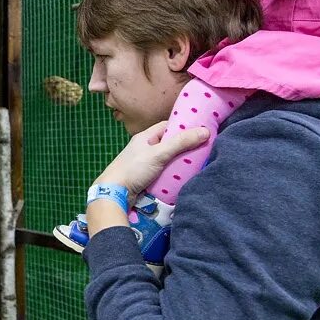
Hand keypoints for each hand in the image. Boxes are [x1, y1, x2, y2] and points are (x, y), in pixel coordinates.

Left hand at [93, 121, 209, 197]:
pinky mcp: (148, 178)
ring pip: (168, 159)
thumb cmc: (134, 169)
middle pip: (170, 144)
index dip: (183, 127)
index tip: (199, 130)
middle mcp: (146, 148)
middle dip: (184, 147)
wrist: (115, 193)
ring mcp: (146, 164)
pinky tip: (185, 176)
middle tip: (202, 149)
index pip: (167, 126)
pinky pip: (165, 172)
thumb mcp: (159, 153)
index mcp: (145, 137)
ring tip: (197, 163)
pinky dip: (174, 174)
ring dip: (180, 162)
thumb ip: (180, 142)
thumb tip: (205, 131)